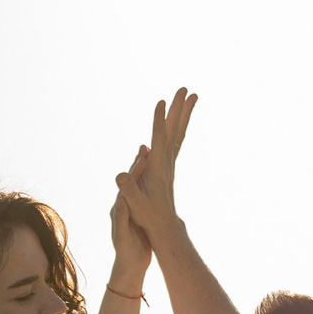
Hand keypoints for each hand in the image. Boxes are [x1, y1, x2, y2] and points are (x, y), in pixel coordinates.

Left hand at [108, 145, 150, 269]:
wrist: (129, 266)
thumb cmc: (126, 254)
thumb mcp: (123, 237)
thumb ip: (121, 220)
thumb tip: (121, 201)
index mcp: (119, 210)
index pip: (126, 186)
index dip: (135, 171)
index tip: (143, 158)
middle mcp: (123, 206)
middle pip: (130, 181)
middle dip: (138, 164)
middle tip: (146, 146)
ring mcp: (131, 209)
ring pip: (138, 185)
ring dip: (144, 169)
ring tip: (151, 154)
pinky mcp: (138, 214)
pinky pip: (144, 193)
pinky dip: (149, 182)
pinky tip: (156, 175)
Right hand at [113, 87, 196, 244]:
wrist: (164, 225)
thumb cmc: (148, 215)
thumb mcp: (134, 205)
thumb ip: (128, 190)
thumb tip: (121, 175)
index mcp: (158, 167)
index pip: (160, 139)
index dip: (160, 120)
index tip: (162, 102)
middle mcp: (166, 161)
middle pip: (174, 130)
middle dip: (179, 108)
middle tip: (187, 89)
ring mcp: (168, 162)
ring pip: (178, 132)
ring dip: (184, 113)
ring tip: (192, 96)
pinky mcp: (167, 164)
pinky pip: (175, 139)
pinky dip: (178, 125)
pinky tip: (179, 119)